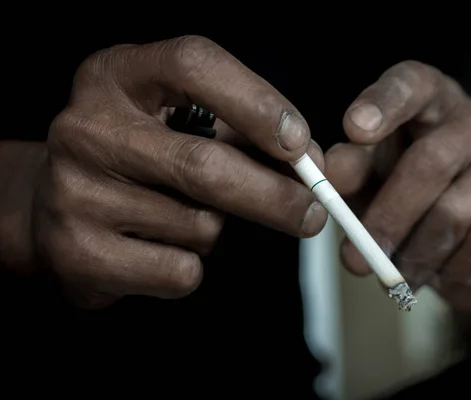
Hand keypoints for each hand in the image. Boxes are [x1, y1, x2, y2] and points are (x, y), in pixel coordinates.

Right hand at [31, 36, 326, 307]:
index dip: (257, 103)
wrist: (51, 203)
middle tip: (314, 213)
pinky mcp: (78, 254)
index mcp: (117, 76)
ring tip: (180, 216)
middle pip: (204, 165)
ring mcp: (75, 193)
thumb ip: (240, 132)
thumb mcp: (175, 119)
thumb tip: (308, 164)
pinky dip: (190, 266)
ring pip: (199, 225)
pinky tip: (158, 248)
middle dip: (275, 196)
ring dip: (216, 230)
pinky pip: (179, 271)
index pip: (194, 66)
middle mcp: (87, 128)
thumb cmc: (136, 155)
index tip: (299, 143)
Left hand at [326, 61, 470, 318]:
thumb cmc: (411, 197)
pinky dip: (451, 268)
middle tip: (358, 258)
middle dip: (387, 217)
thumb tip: (332, 174)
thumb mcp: (372, 182)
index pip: (412, 83)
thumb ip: (353, 173)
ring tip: (396, 274)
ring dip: (415, 254)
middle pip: (432, 160)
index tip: (354, 129)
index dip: (383, 103)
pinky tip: (439, 273)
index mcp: (432, 100)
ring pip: (455, 210)